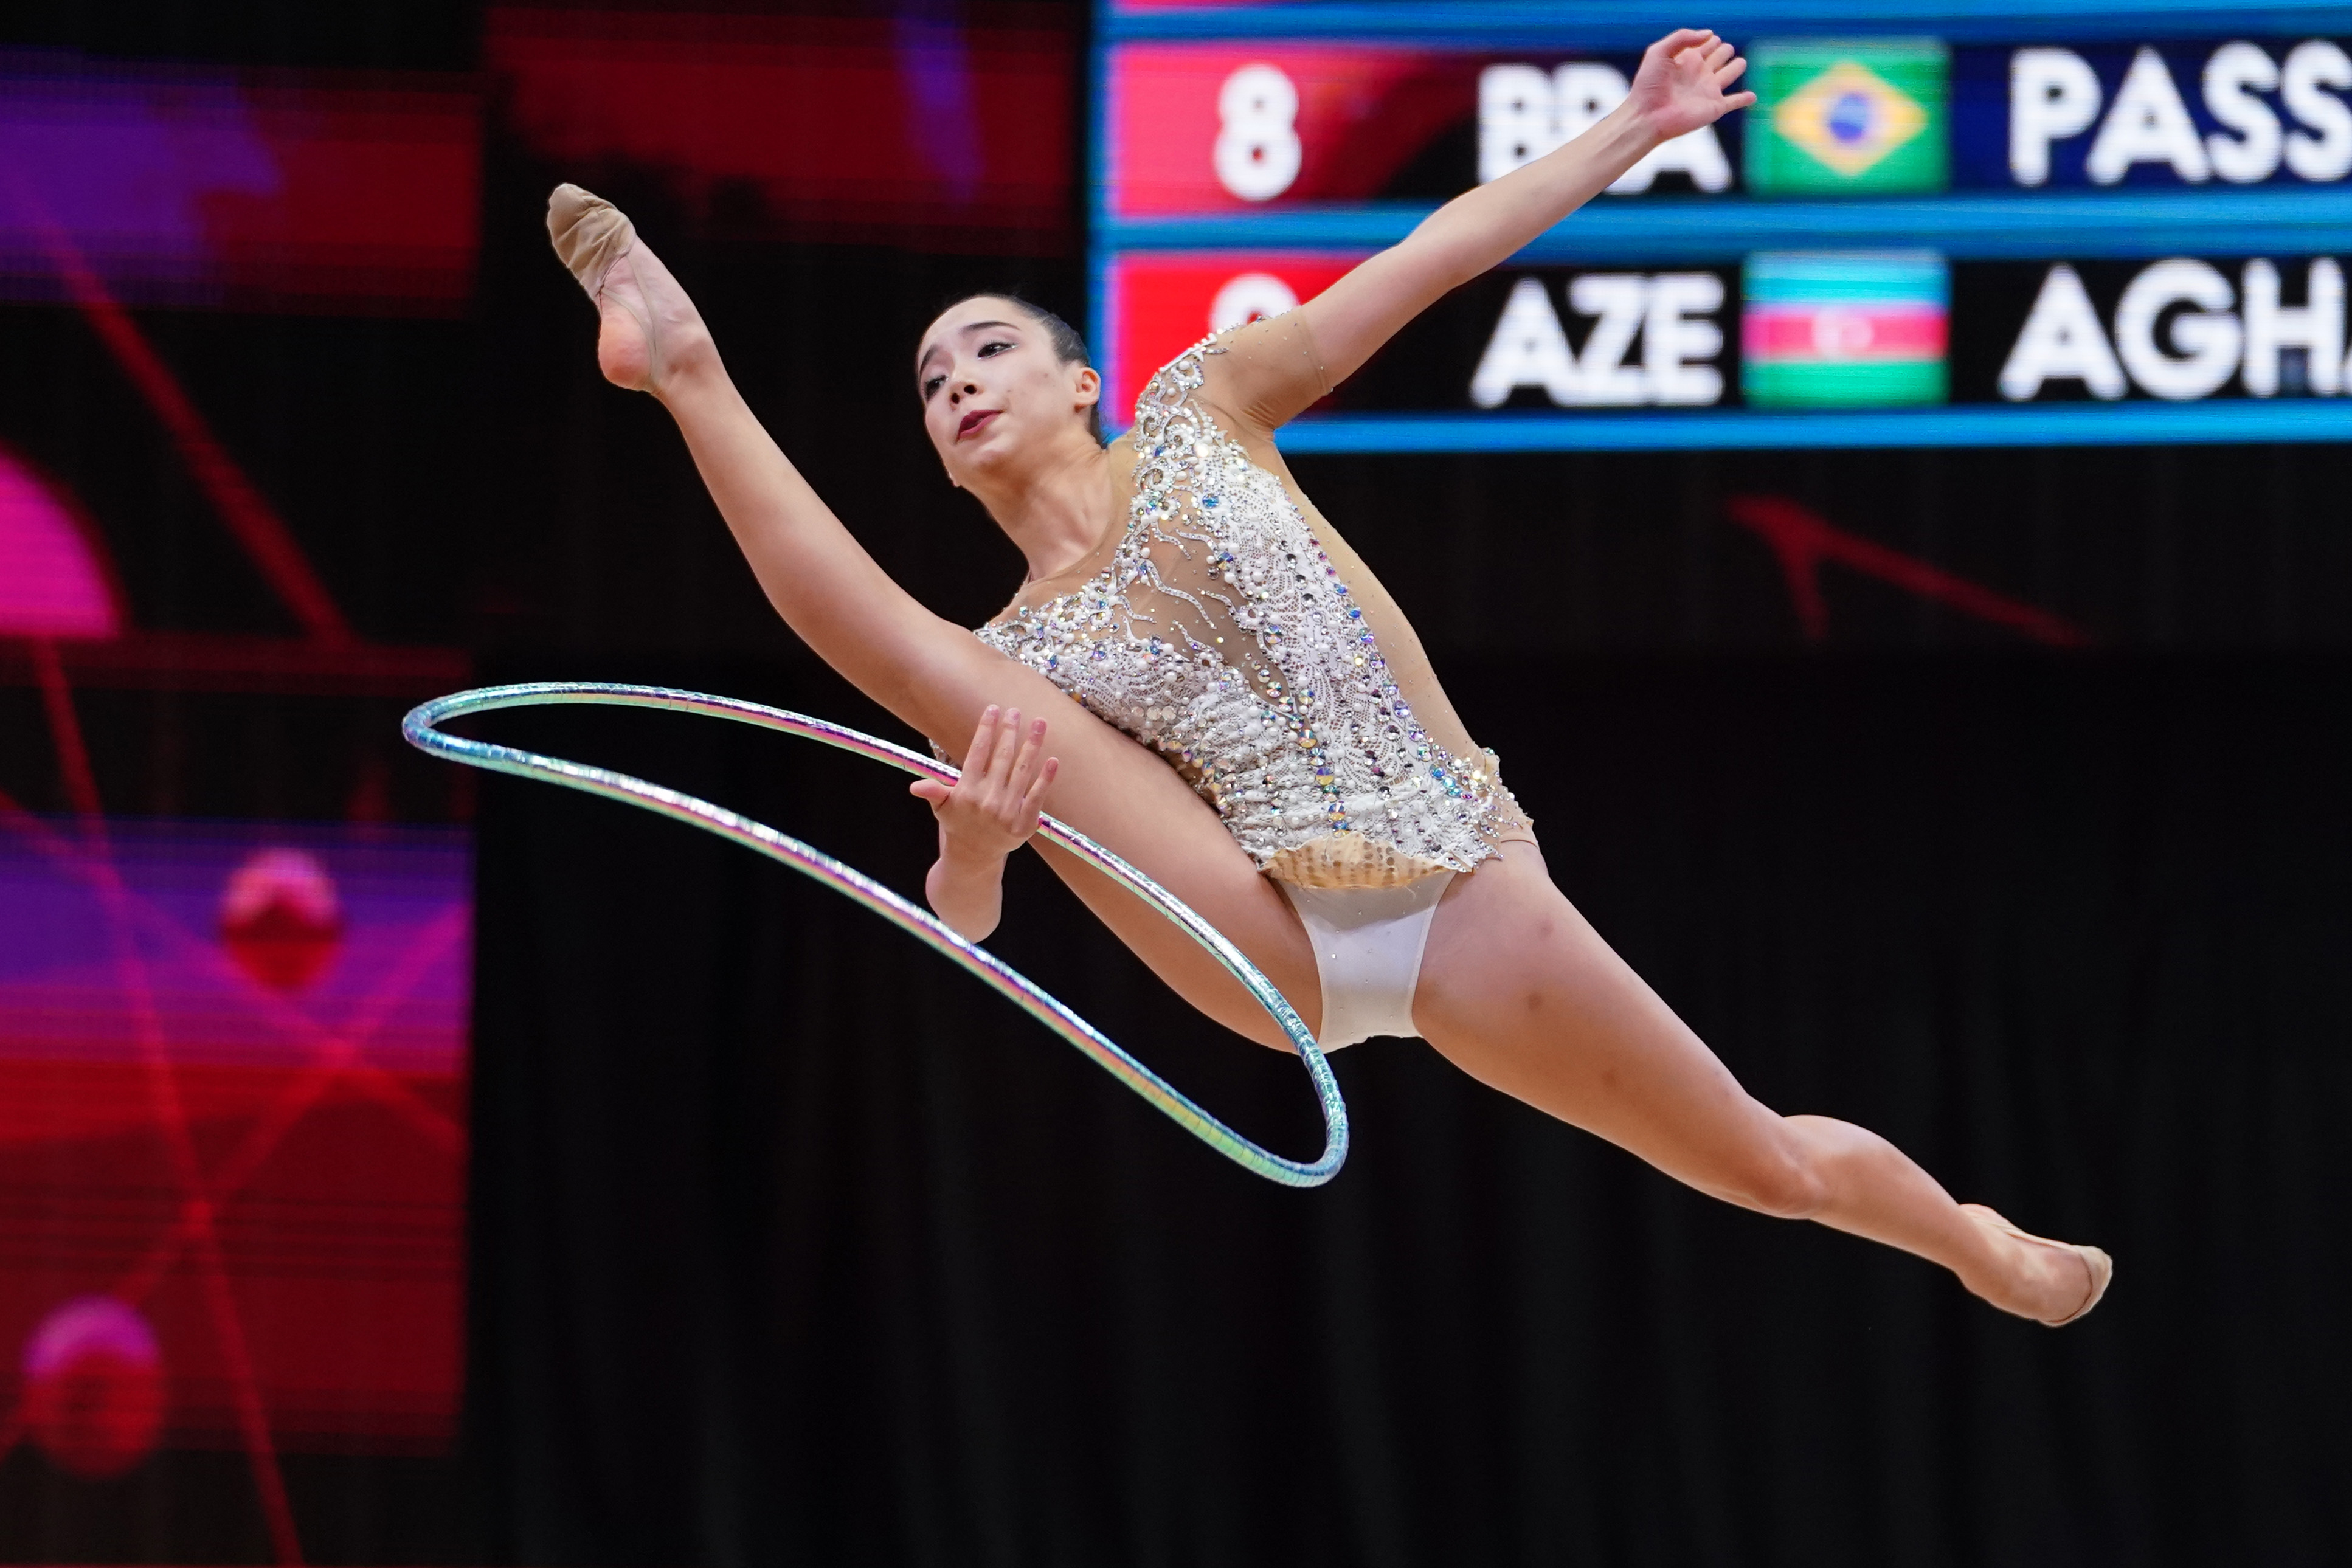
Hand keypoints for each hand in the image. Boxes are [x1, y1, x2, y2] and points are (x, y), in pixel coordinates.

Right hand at [910, 704, 1058, 865]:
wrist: (974, 856)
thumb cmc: (958, 823)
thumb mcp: (941, 807)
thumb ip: (933, 791)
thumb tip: (915, 787)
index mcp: (966, 791)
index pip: (977, 753)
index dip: (986, 729)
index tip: (993, 709)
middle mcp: (987, 800)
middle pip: (1002, 758)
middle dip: (1010, 731)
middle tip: (1017, 711)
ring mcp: (1007, 812)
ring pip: (1022, 772)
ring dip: (1032, 745)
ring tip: (1040, 724)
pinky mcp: (1024, 824)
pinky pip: (1037, 797)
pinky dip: (1046, 778)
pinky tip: (1053, 759)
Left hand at [1624, 29, 1753, 143]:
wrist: (1648, 116)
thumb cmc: (1649, 85)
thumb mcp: (1659, 52)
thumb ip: (1683, 37)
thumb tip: (1710, 34)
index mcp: (1688, 59)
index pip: (1707, 44)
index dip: (1710, 39)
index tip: (1709, 39)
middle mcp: (1700, 73)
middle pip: (1721, 56)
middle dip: (1725, 50)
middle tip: (1723, 50)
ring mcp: (1709, 90)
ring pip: (1730, 73)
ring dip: (1737, 67)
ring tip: (1739, 63)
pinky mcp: (1715, 107)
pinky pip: (1735, 102)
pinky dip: (1745, 99)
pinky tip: (1752, 97)